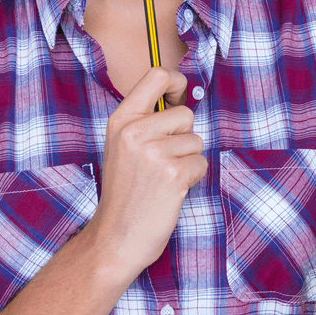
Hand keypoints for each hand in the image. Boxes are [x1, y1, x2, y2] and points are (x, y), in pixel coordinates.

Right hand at [91, 66, 207, 278]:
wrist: (114, 239)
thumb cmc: (124, 195)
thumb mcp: (122, 148)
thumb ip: (145, 122)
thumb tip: (179, 99)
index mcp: (121, 121)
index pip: (157, 75)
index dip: (177, 82)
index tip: (177, 98)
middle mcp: (135, 132)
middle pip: (185, 114)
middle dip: (183, 137)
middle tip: (162, 162)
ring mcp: (154, 153)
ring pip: (196, 141)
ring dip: (188, 161)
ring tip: (163, 180)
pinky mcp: (173, 174)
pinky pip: (201, 164)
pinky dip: (192, 179)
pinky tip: (171, 193)